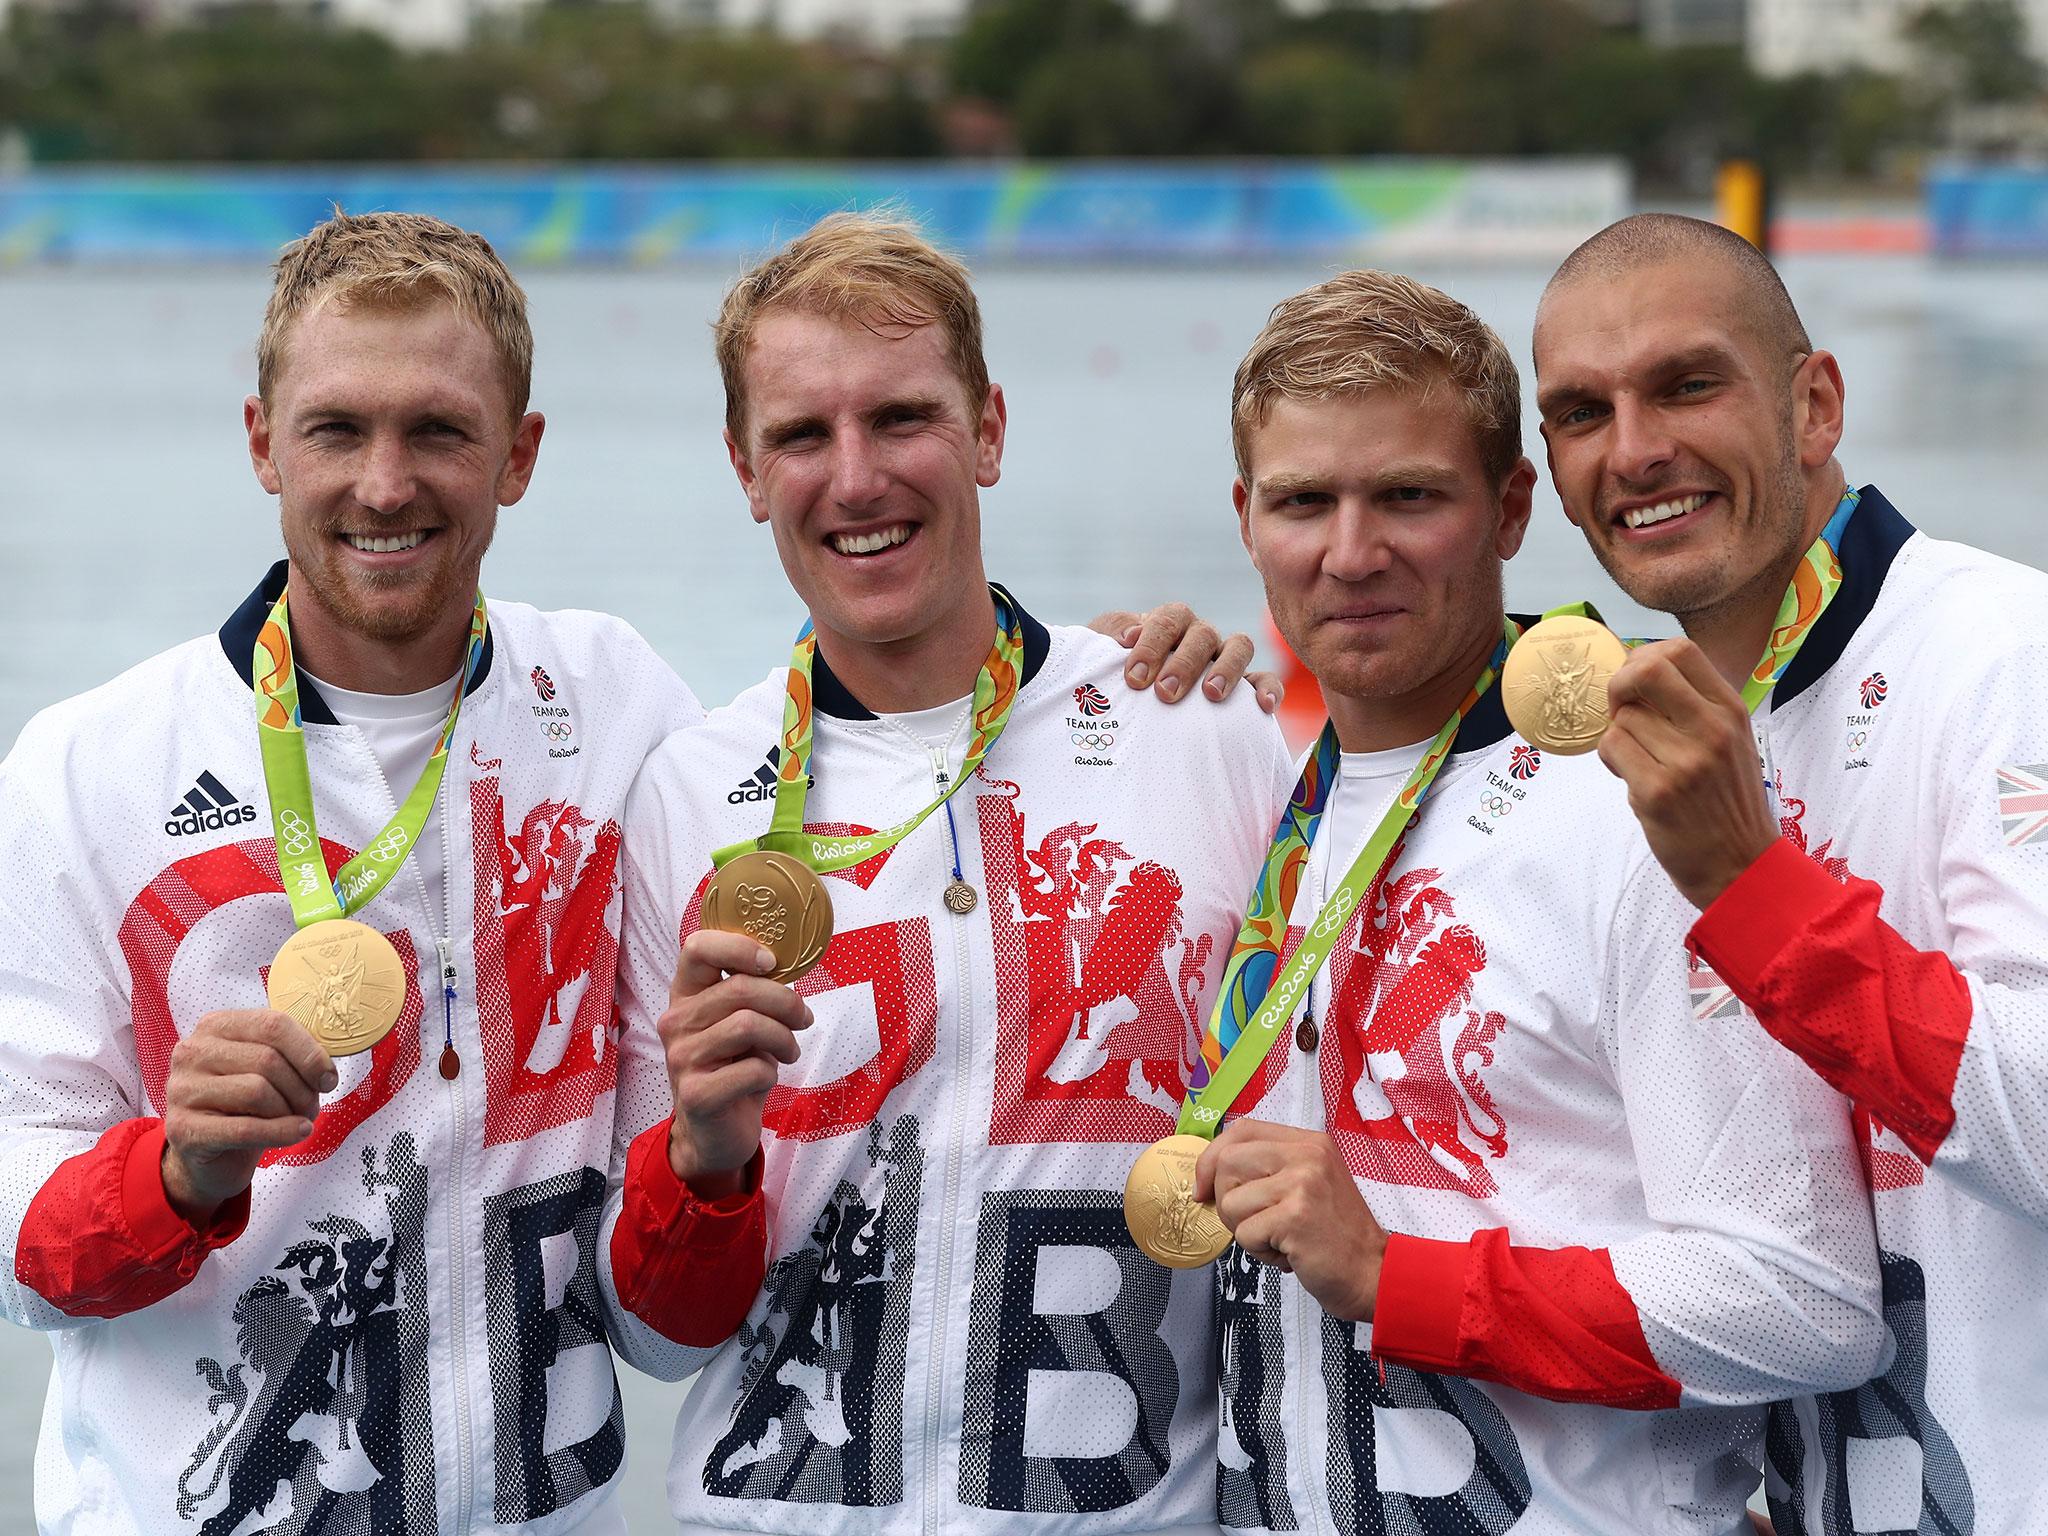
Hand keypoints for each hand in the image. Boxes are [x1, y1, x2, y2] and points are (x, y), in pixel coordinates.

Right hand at [162, 1009, 337, 1224]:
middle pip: (267, 1060)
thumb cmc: (246, 1107)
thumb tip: (325, 1067)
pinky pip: (245, 1128)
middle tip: (311, 1107)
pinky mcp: (182, 1129)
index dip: (310, 1053)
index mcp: (215, 1026)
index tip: (328, 1079)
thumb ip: (291, 1055)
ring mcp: (181, 1090)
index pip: (273, 1025)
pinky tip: (298, 1132)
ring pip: (257, 1091)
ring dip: (290, 1110)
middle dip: (302, 1088)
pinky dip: (281, 1132)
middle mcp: (192, 1051)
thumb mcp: (267, 1071)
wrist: (211, 1158)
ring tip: (298, 1121)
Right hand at [662, 928, 813, 1197]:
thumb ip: (751, 992)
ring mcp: (681, 1058)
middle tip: (803, 1018)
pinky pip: (753, 1069)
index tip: (771, 962)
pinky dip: (771, 1073)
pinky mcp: (695, 1094)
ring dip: (784, 1038)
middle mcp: (675, 1022)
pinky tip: (766, 1079)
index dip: (739, 946)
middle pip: (740, 988)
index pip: (697, 947)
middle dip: (785, 1002)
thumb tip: (785, 963)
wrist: (714, 1134)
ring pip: (749, 1025)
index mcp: (685, 995)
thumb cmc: (733, 1068)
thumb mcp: (740, 1023)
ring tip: (789, 1050)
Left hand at [1090, 603, 1280, 711]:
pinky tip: (1264, 707)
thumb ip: (1108, 633)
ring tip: (1211, 695)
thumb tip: (1130, 634)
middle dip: (1183, 663)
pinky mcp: (1245, 689)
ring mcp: (1224, 660)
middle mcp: (1199, 637)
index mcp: (1167, 624)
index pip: (1168, 620)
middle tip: (1163, 692)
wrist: (1121, 707)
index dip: (1152, 643)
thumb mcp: (1100, 651)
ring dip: (1226, 669)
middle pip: (1203, 634)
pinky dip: (1268, 689)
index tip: (1134, 676)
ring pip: (1239, 647)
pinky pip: (1266, 681)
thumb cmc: (1113, 675)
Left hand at [1195, 1120, 1386, 1320]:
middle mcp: (1307, 1154)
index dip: (1212, 1157)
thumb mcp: (1308, 1184)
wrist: (1373, 1272)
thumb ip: (1268, 1169)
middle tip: (1254, 1224)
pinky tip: (1289, 1254)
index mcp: (1309, 1142)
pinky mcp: (1295, 1216)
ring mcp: (1302, 1183)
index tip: (1203, 1188)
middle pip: (1227, 1162)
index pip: (1241, 1130)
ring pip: (1230, 1203)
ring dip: (1246, 1232)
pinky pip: (1245, 1234)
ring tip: (1279, 1240)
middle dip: (1225, 1201)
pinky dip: (1260, 1252)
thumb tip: (1207, 1174)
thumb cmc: (1334, 1235)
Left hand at [1598, 638, 1779, 908]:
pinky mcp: (1658, 792)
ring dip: (1618, 737)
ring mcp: (1686, 761)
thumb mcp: (1729, 741)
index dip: (1643, 658)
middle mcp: (1712, 729)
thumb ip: (1692, 704)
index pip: (1679, 649)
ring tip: (1641, 761)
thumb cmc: (1727, 801)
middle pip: (1644, 670)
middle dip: (1618, 685)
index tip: (1637, 686)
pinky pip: (1611, 749)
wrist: (1741, 865)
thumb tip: (1636, 668)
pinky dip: (1611, 762)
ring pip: (1621, 718)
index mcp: (1730, 710)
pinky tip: (1635, 779)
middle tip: (1621, 712)